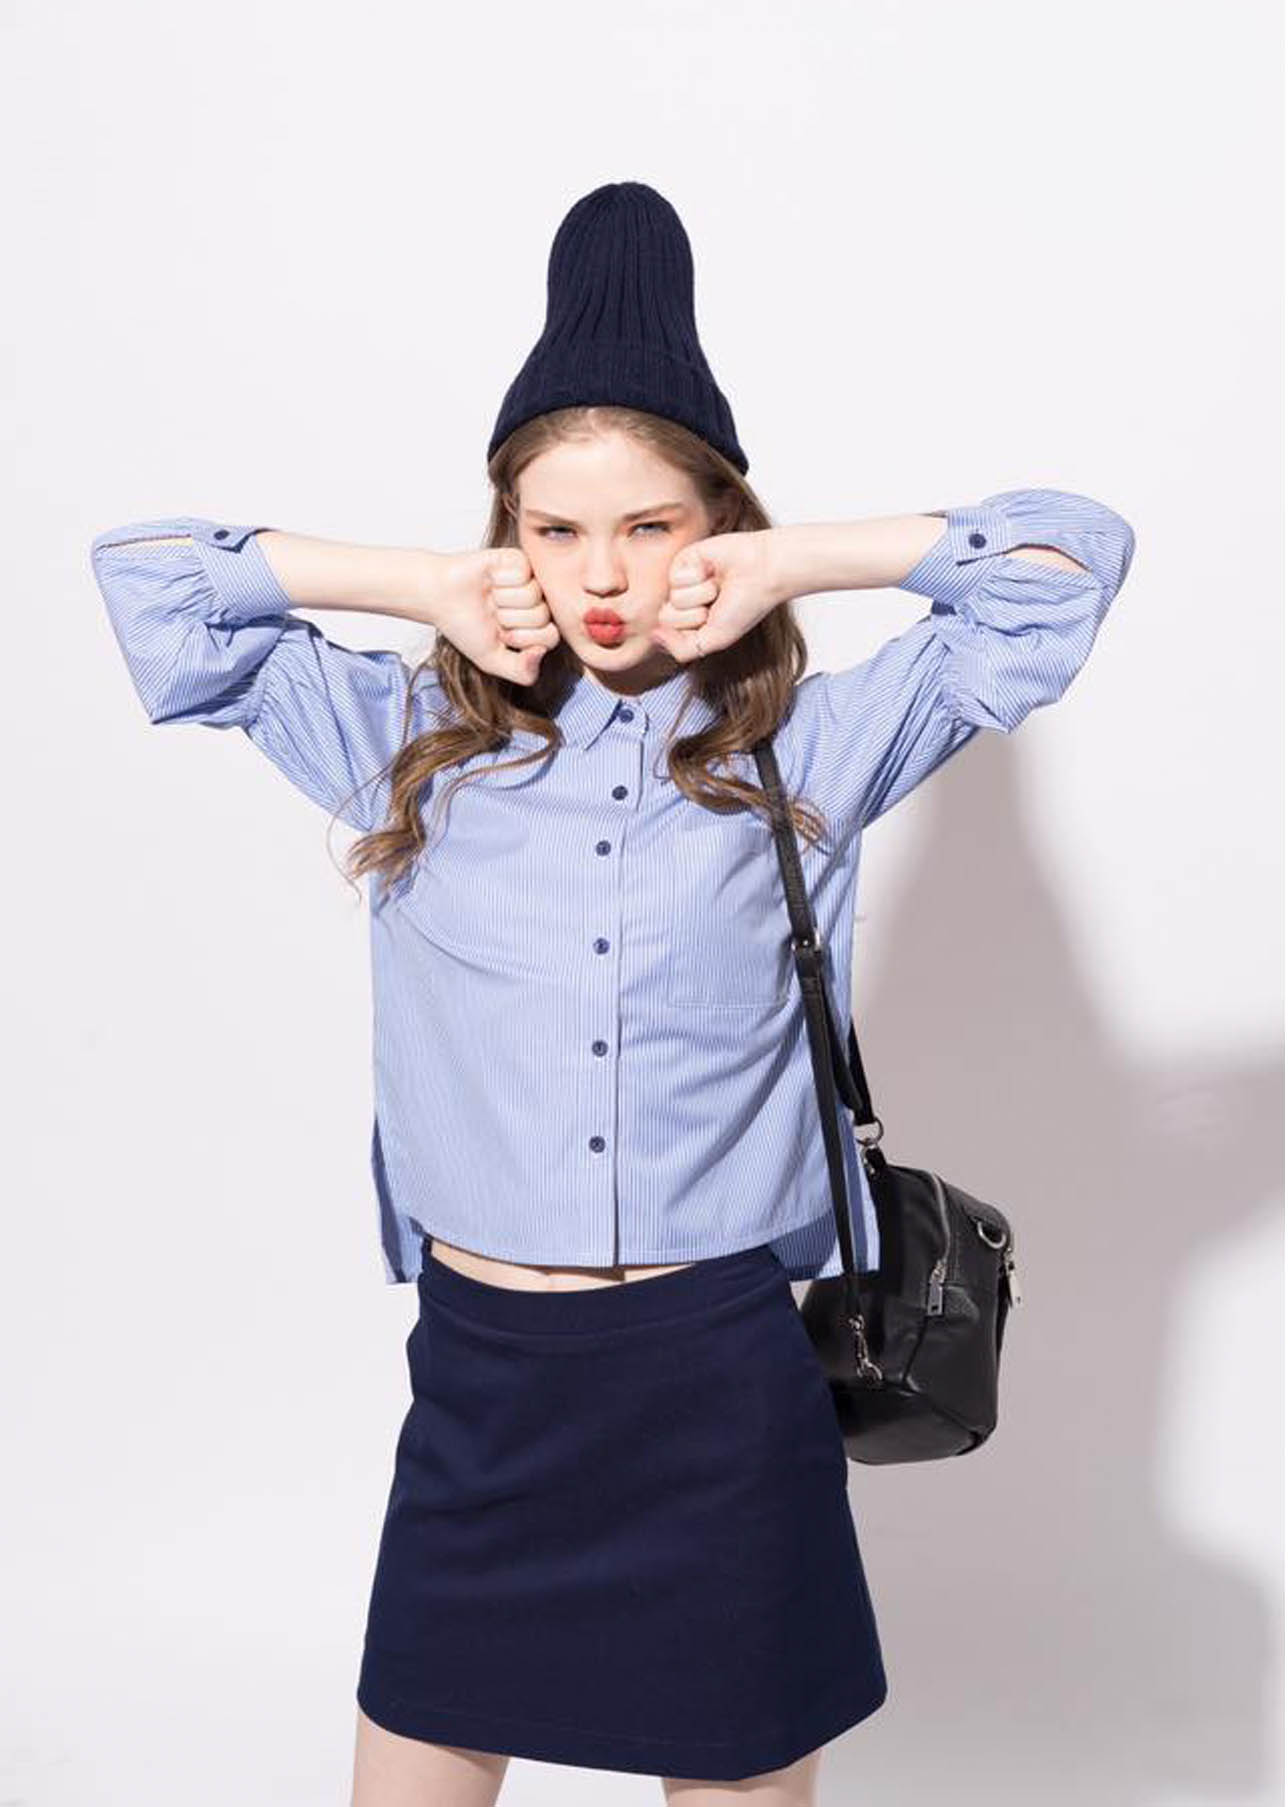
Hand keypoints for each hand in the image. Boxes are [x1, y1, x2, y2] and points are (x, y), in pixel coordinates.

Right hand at [422, 548, 560, 685]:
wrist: (438, 596)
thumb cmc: (463, 626)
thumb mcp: (492, 661)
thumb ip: (522, 671)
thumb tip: (541, 652)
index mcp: (535, 627)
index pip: (550, 637)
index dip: (523, 639)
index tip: (501, 634)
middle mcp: (536, 603)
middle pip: (542, 617)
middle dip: (510, 619)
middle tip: (492, 612)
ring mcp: (530, 580)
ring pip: (533, 595)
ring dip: (503, 599)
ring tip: (489, 596)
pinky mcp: (519, 560)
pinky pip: (523, 573)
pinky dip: (500, 580)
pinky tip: (490, 579)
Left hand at [649, 530, 783, 663]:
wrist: (762, 574)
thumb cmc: (745, 606)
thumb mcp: (714, 640)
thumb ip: (681, 649)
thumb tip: (655, 635)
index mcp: (690, 622)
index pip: (668, 635)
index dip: (692, 631)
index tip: (715, 621)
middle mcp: (684, 603)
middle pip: (666, 618)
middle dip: (694, 614)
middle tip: (717, 603)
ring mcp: (682, 582)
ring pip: (673, 598)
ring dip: (701, 595)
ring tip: (718, 586)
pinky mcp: (683, 561)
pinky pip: (675, 578)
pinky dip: (697, 578)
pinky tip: (712, 570)